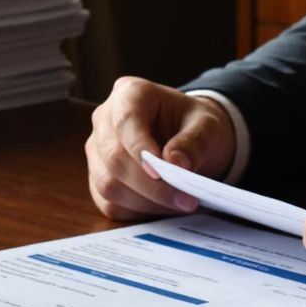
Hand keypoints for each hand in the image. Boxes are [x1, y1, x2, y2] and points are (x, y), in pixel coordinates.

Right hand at [86, 77, 236, 220]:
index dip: (140, 148)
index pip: (125, 121)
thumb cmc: (195, 126)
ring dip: (146, 201)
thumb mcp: (208, 126)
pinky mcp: (99, 179)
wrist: (189, 138)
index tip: (162, 172)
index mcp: (130, 94)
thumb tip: (177, 164)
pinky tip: (164, 207)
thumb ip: (195, 141)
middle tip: (186, 199)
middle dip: (150, 185)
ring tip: (180, 203)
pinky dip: (138, 212)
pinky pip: (110, 203)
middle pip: (114, 158)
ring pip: (108, 184)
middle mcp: (105, 120)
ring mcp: (97, 151)